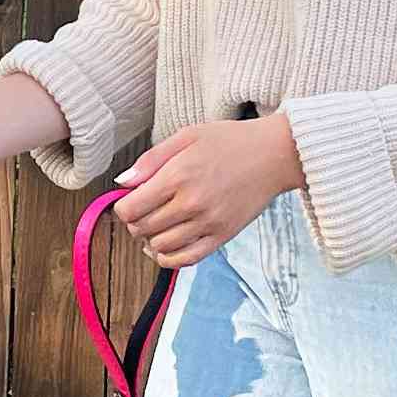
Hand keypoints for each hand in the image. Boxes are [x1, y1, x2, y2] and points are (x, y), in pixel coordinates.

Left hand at [113, 117, 302, 269]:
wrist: (274, 155)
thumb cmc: (230, 141)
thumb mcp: (186, 136)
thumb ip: (151, 160)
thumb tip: (122, 183)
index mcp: (178, 176)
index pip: (130, 209)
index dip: (123, 207)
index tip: (130, 201)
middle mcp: (191, 203)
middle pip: (142, 229)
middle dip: (135, 223)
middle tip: (144, 211)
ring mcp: (208, 223)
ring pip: (160, 247)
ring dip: (150, 240)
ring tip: (157, 225)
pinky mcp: (222, 236)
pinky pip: (185, 260)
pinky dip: (168, 258)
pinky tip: (165, 247)